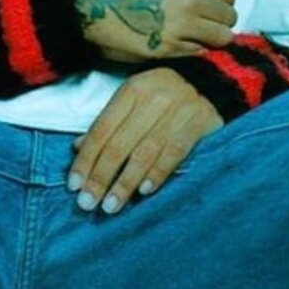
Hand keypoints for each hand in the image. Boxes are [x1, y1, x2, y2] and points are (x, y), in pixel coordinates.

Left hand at [67, 68, 222, 215]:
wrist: (214, 82)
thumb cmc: (165, 96)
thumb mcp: (135, 100)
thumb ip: (110, 123)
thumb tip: (78, 148)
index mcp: (132, 90)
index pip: (102, 128)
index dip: (86, 158)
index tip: (74, 185)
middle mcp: (153, 98)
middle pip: (120, 143)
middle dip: (101, 176)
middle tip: (88, 203)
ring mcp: (177, 109)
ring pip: (144, 152)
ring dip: (125, 182)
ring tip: (111, 205)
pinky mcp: (199, 122)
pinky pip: (174, 153)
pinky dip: (157, 173)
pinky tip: (144, 191)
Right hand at [73, 0, 237, 63]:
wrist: (89, 3)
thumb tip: (214, 8)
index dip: (221, 4)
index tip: (209, 10)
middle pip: (229, 17)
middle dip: (218, 23)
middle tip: (200, 27)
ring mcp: (181, 24)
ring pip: (222, 37)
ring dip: (210, 40)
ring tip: (191, 38)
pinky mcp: (169, 48)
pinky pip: (200, 52)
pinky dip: (192, 52)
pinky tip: (175, 45)